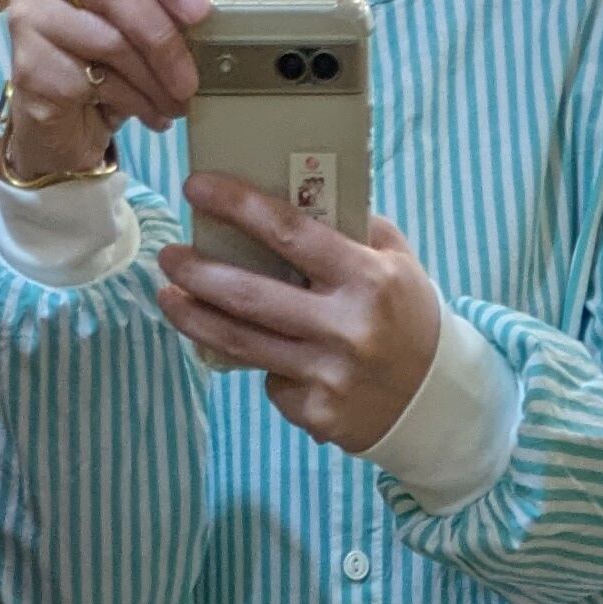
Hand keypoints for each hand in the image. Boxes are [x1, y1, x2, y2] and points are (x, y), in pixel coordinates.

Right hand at [0, 0, 211, 181]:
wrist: (58, 112)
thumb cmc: (99, 50)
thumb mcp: (136, 9)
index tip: (202, 12)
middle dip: (162, 34)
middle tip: (191, 76)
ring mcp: (27, 16)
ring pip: (108, 40)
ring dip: (154, 80)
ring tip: (180, 103)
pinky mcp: (28, 67)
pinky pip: (95, 83)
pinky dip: (135, 103)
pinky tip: (153, 115)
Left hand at [158, 185, 445, 454]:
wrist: (434, 399)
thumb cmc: (408, 316)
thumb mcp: (394, 260)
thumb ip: (349, 228)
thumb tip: (291, 195)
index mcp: (366, 277)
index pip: (289, 232)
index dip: (237, 207)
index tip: (195, 187)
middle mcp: (345, 328)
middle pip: (250, 297)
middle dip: (198, 273)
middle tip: (167, 256)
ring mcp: (328, 376)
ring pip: (243, 346)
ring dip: (195, 320)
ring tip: (168, 298)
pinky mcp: (317, 415)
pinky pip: (271, 383)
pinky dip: (263, 365)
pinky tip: (266, 355)